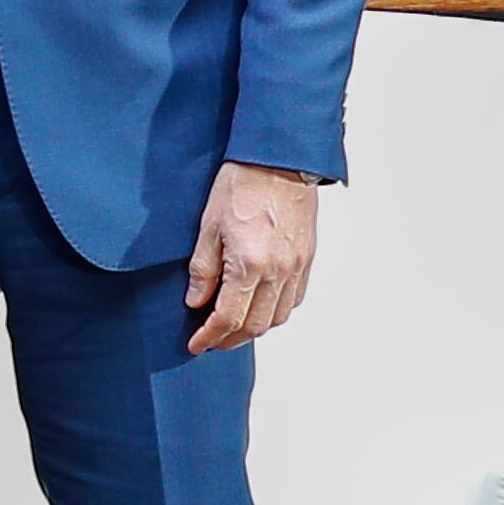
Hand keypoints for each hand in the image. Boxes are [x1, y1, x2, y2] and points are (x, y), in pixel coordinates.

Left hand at [184, 161, 318, 354]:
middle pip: (255, 326)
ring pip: (277, 318)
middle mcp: (278, 271)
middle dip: (230, 340)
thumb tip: (196, 301)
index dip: (209, 337)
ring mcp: (296, 267)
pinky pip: (294, 299)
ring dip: (254, 328)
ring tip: (233, 325)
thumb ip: (203, 270)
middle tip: (211, 340)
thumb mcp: (208, 226)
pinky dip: (275, 311)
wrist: (279, 160)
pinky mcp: (307, 259)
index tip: (196, 344)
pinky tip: (259, 305)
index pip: (228, 318)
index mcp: (249, 264)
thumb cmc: (242, 184)